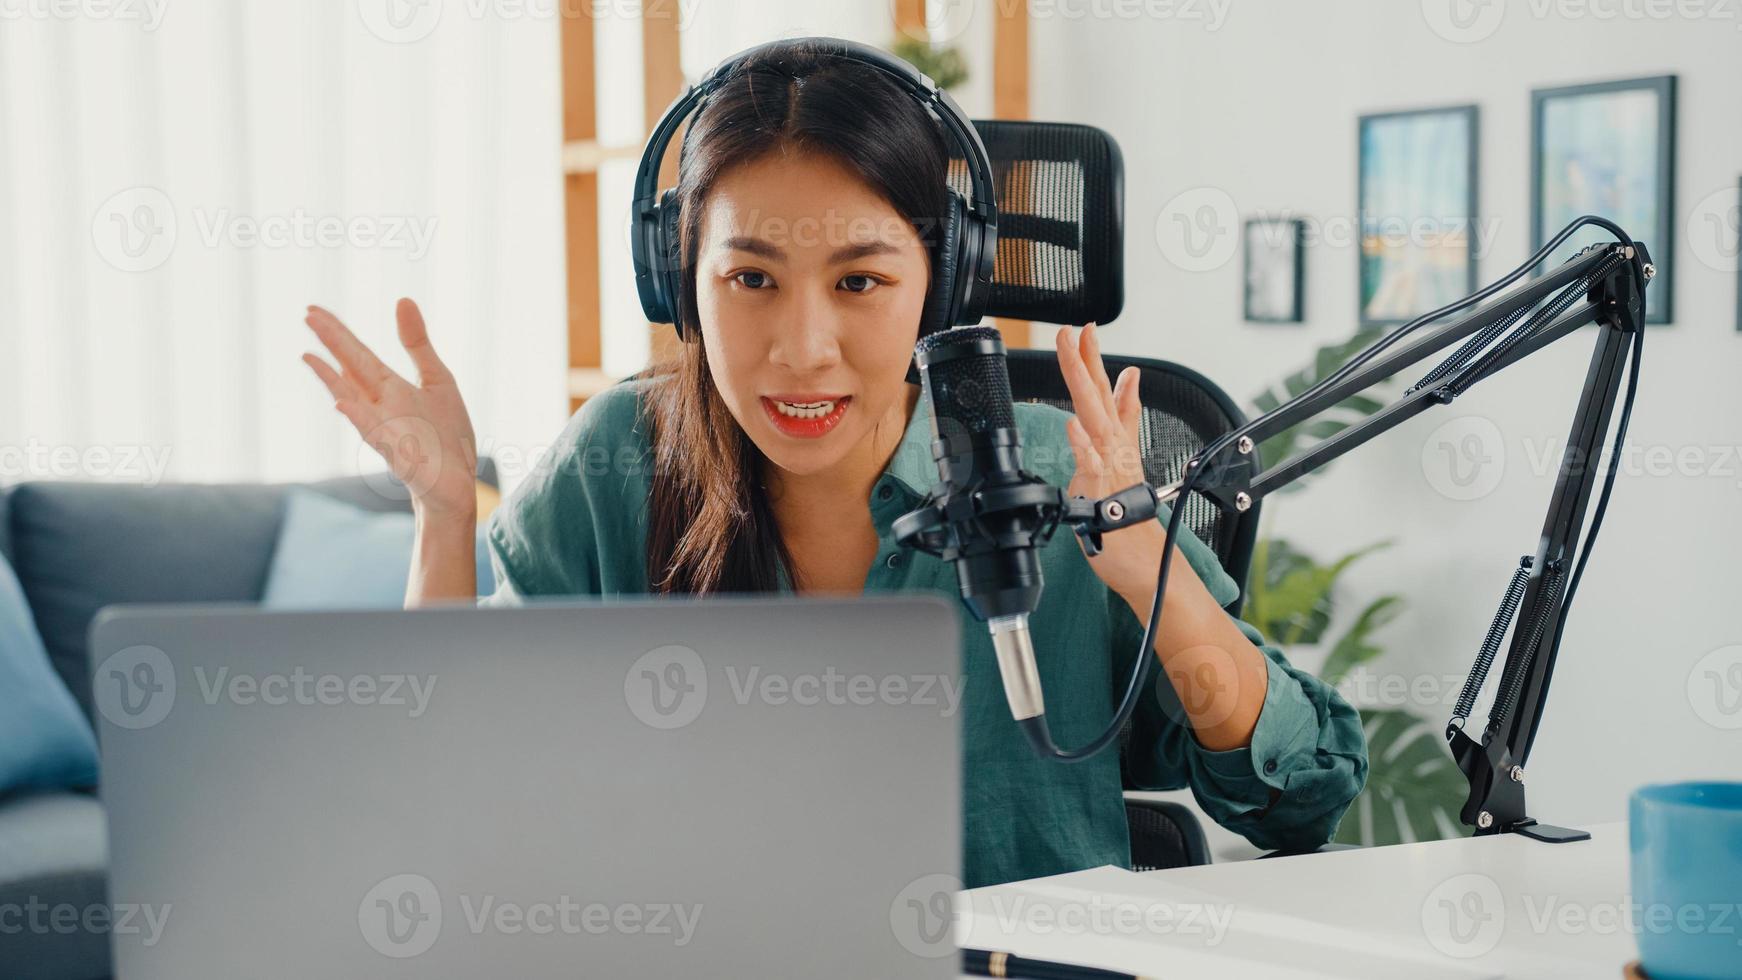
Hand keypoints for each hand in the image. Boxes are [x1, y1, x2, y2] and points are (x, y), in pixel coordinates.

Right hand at [301, 299, 478, 520]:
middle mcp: (381, 405)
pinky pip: (375, 433)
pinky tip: (342, 402)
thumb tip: (401, 299)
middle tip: (307, 315)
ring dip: (332, 379)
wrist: (457, 482)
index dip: (339, 333)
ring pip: (353, 400)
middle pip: (352, 368)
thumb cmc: (446, 434)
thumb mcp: (437, 379)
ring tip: (309, 356)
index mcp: (390, 387)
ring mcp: (386, 429)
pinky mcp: (398, 453)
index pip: (358, 355)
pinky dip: (358, 417)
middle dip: (333, 343)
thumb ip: (417, 344)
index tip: (313, 310)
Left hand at [1054, 321, 1165, 603]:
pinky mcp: (1104, 492)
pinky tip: (1074, 425)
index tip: (1083, 328)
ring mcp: (1110, 466)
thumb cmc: (1127, 516)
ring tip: (1072, 356)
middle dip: (1084, 359)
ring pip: (1094, 417)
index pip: (1103, 391)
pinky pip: (1094, 465)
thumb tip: (1130, 378)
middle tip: (1073, 329)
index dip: (1092, 359)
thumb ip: (1125, 417)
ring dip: (1083, 385)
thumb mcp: (1121, 459)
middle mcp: (1114, 447)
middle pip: (1097, 395)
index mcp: (1114, 440)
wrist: (1146, 560)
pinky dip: (1084, 444)